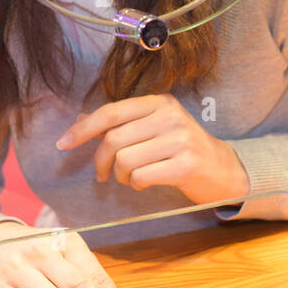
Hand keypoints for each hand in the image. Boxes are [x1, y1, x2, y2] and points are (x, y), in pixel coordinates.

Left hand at [55, 94, 249, 204]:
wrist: (224, 171)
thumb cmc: (181, 150)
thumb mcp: (153, 129)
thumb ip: (120, 124)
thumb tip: (81, 121)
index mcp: (159, 102)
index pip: (110, 112)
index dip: (83, 130)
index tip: (63, 144)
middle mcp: (169, 115)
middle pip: (113, 139)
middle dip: (101, 161)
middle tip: (104, 175)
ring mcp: (180, 138)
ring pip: (125, 160)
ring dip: (120, 176)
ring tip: (130, 178)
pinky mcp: (186, 164)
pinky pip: (141, 177)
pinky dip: (136, 184)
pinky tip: (146, 183)